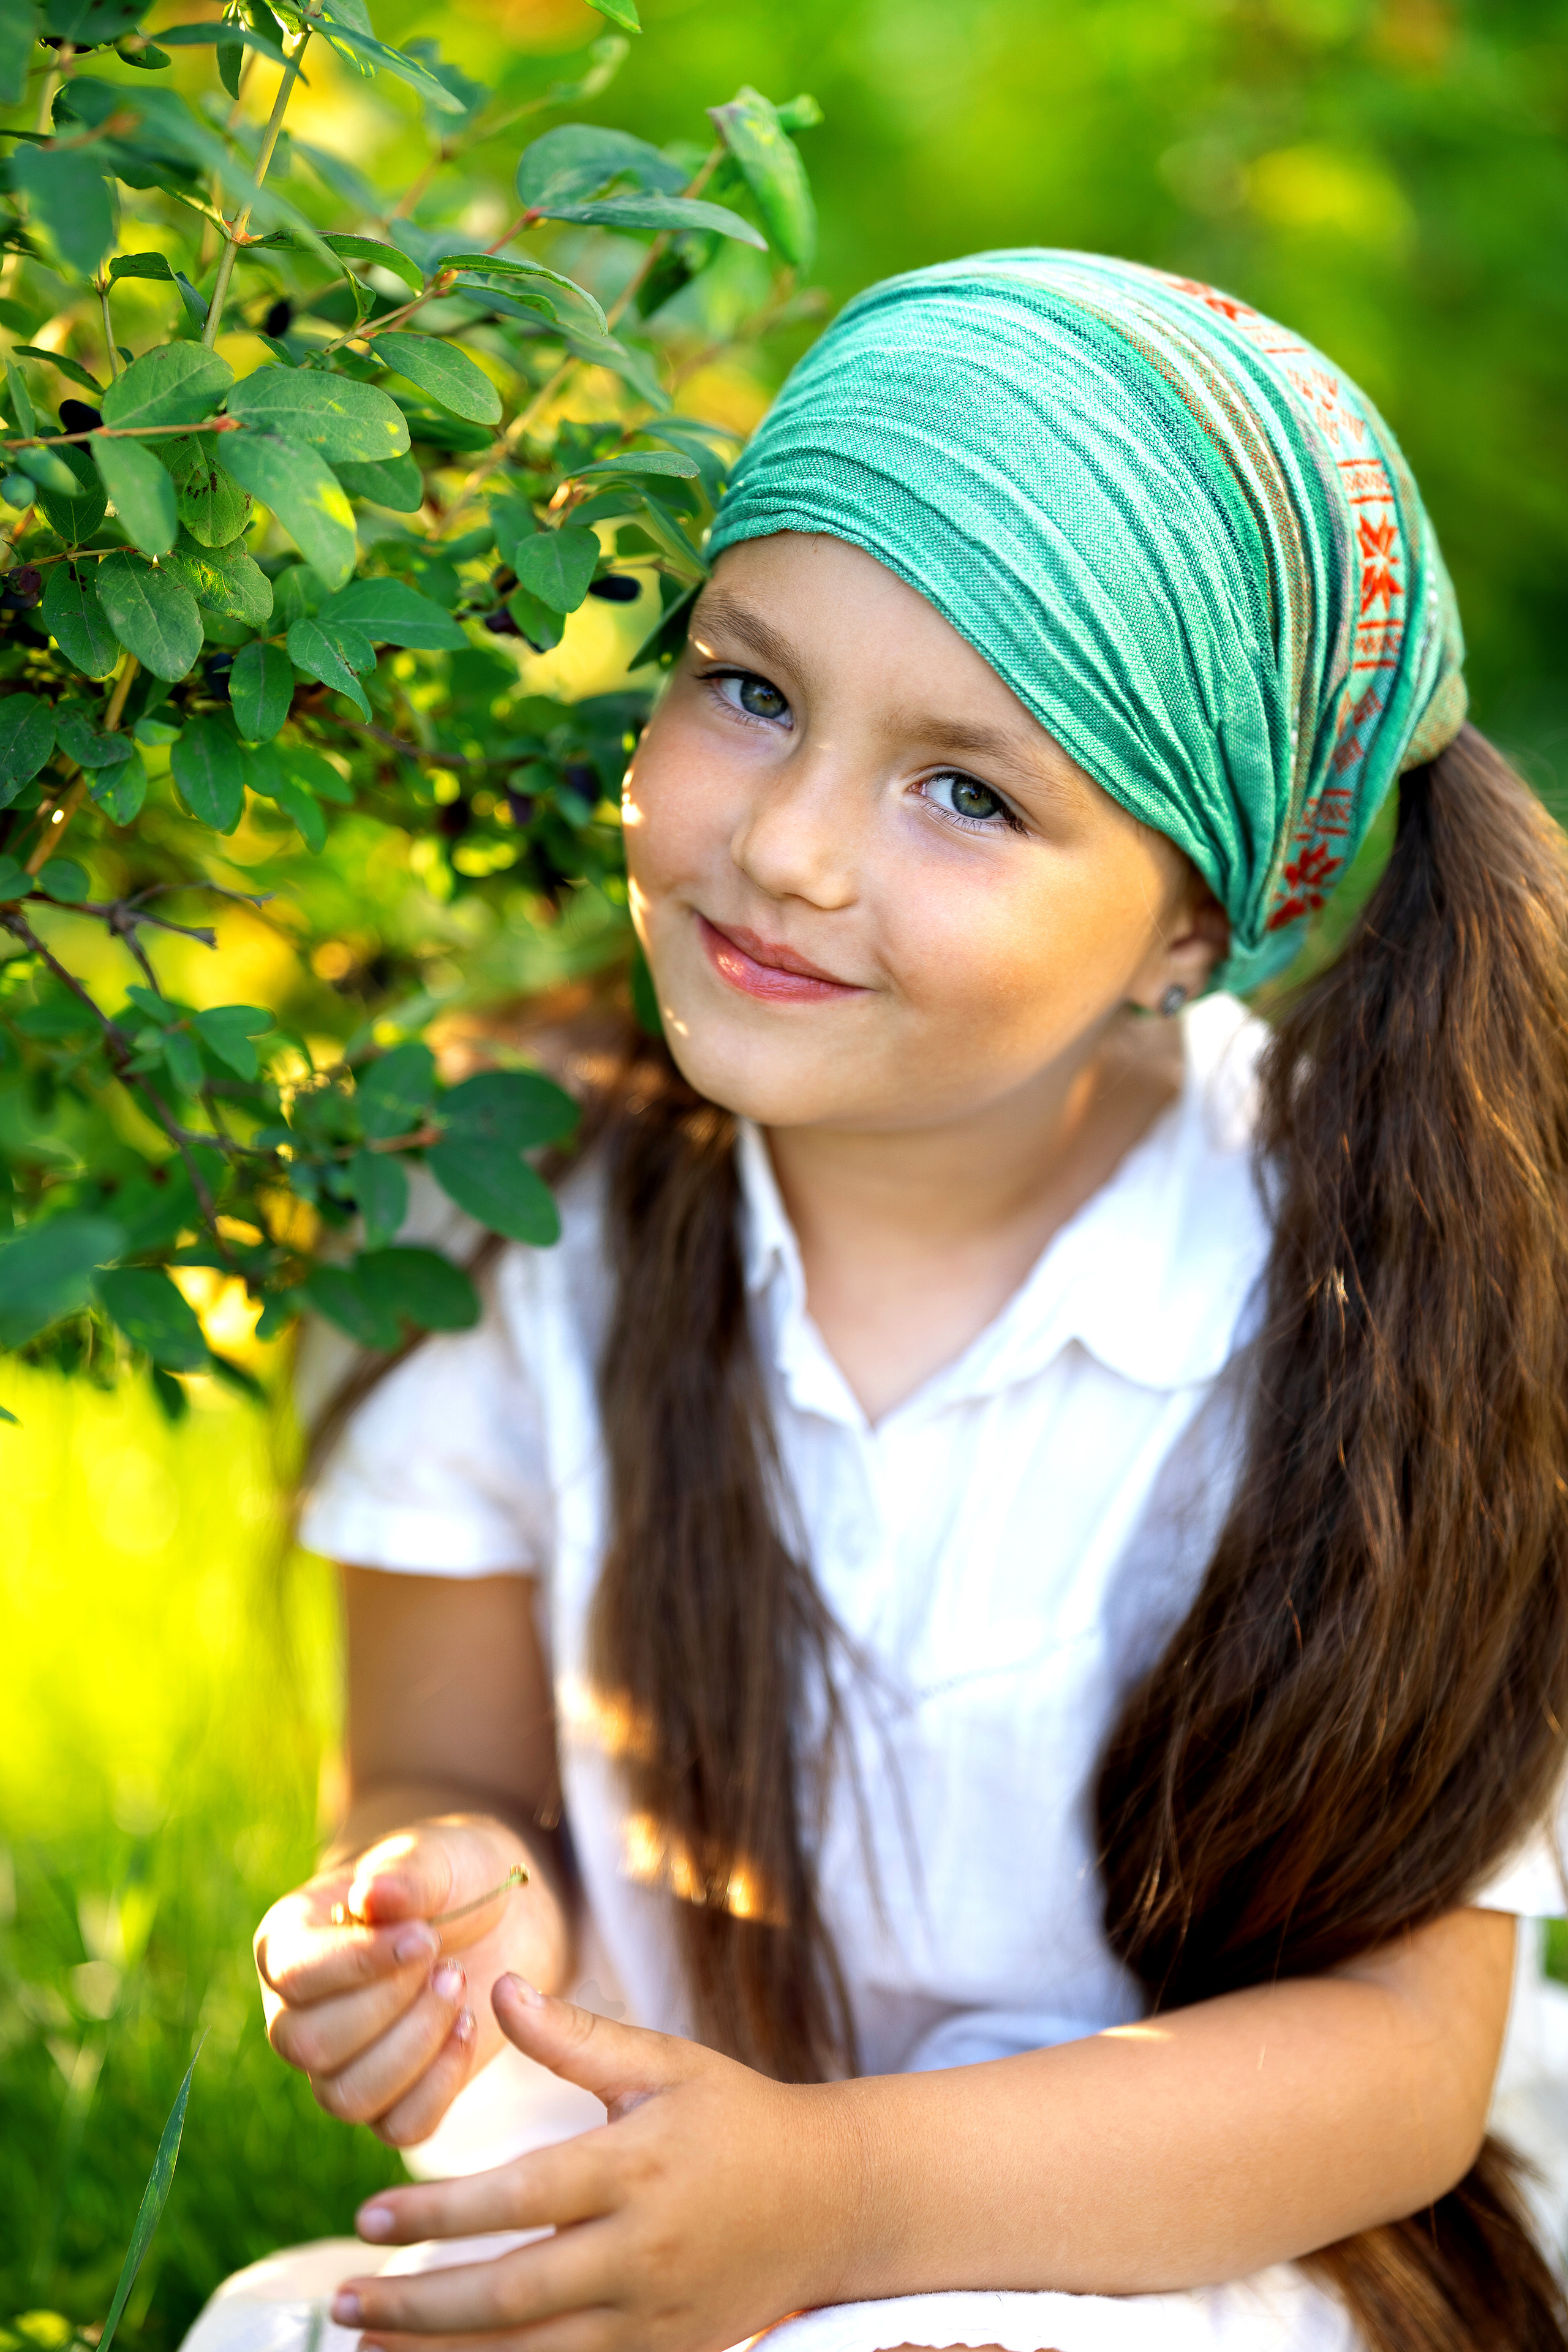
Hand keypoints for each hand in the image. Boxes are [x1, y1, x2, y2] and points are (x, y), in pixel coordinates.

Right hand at [254, 1818, 547, 2145]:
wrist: (504, 1914)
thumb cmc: (454, 1876)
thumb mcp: (437, 1857)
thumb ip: (406, 1873)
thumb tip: (369, 1895)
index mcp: (289, 1942)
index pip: (292, 1973)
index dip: (358, 1962)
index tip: (425, 1936)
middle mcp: (298, 2012)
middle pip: (309, 2045)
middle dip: (388, 2005)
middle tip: (446, 1960)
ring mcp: (340, 2065)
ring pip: (346, 2097)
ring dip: (415, 2045)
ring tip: (459, 1985)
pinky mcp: (392, 2099)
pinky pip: (399, 2126)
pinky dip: (441, 2083)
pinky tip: (469, 2025)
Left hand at [329, 1975, 850, 2351]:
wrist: (831, 2199)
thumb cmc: (737, 2116)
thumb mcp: (664, 2062)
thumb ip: (575, 2037)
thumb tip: (498, 1988)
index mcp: (635, 2168)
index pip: (517, 2199)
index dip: (437, 2214)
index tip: (367, 2217)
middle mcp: (640, 2252)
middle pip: (510, 2294)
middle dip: (418, 2305)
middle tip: (342, 2301)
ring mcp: (653, 2317)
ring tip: (365, 2350)